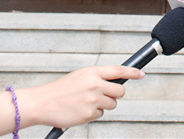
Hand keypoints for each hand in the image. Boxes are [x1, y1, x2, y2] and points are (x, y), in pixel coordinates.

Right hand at [19, 66, 144, 128]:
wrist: (43, 103)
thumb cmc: (60, 89)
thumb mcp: (80, 76)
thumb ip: (97, 77)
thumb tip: (114, 80)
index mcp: (92, 72)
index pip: (118, 70)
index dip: (132, 72)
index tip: (141, 74)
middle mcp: (95, 85)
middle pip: (120, 91)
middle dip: (115, 94)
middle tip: (105, 95)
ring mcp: (93, 100)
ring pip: (112, 104)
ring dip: (104, 104)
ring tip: (87, 102)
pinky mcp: (90, 114)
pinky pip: (100, 114)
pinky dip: (93, 113)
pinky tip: (81, 110)